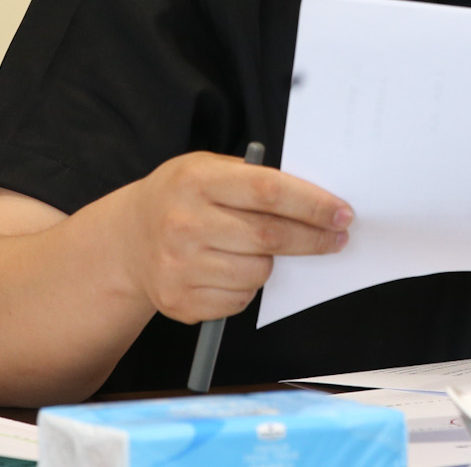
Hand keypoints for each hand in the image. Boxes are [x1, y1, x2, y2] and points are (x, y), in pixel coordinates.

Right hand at [119, 150, 352, 323]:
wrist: (128, 240)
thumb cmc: (182, 197)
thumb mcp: (207, 168)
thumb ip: (253, 179)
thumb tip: (315, 200)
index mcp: (196, 180)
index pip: (268, 192)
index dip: (312, 204)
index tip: (342, 213)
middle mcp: (184, 223)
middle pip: (269, 237)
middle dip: (313, 239)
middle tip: (337, 238)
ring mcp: (179, 266)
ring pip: (258, 272)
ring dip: (274, 264)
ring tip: (260, 250)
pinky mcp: (179, 301)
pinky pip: (240, 299)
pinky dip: (248, 286)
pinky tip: (233, 268)